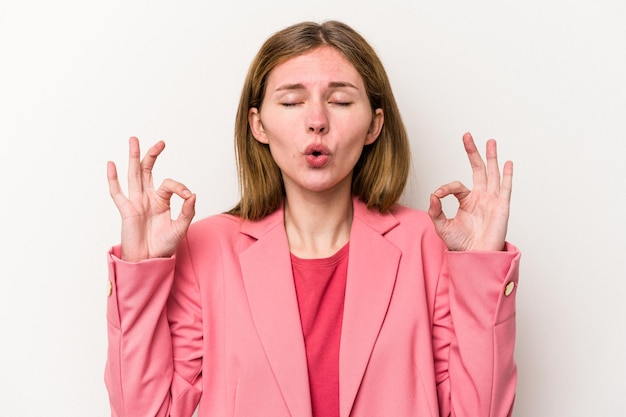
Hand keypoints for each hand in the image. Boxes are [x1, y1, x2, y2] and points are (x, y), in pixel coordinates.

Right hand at [107, 137, 195, 261]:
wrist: (150, 260)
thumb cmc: (164, 246)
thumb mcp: (181, 228)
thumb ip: (187, 211)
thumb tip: (193, 194)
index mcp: (161, 201)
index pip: (170, 184)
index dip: (180, 187)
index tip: (188, 197)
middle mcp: (148, 198)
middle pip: (148, 171)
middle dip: (152, 155)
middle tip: (160, 142)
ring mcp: (136, 202)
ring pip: (134, 175)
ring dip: (134, 158)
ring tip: (134, 140)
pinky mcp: (126, 210)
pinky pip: (117, 193)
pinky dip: (113, 179)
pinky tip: (111, 164)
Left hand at [428, 132, 512, 250]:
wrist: (475, 258)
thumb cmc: (461, 244)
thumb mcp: (442, 226)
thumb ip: (435, 210)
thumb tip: (432, 195)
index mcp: (467, 201)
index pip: (456, 185)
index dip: (445, 188)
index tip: (437, 195)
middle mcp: (480, 197)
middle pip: (478, 169)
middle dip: (473, 152)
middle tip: (467, 136)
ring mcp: (492, 201)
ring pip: (492, 174)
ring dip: (491, 157)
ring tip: (490, 141)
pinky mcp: (501, 207)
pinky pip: (505, 188)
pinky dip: (507, 175)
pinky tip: (507, 163)